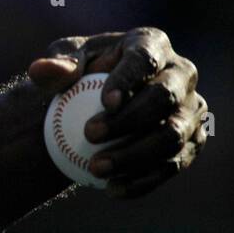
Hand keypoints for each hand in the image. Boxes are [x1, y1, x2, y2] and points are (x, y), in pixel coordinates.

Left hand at [27, 28, 206, 197]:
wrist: (95, 102)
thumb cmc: (80, 73)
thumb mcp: (64, 61)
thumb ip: (55, 65)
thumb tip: (42, 71)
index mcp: (152, 44)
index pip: (144, 59)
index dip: (127, 80)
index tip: (105, 103)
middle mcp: (181, 74)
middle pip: (164, 98)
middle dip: (129, 120)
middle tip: (89, 135)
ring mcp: (190, 110)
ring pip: (172, 136)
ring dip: (135, 156)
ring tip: (96, 168)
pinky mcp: (191, 142)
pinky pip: (172, 165)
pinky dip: (143, 180)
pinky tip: (112, 189)